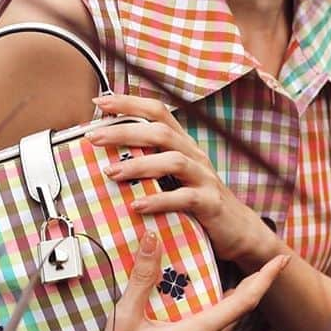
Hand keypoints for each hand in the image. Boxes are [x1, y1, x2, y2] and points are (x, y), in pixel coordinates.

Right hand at [75, 229, 288, 330]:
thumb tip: (151, 240)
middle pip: (234, 314)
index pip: (243, 302)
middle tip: (250, 267)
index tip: (281, 261)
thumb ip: (141, 276)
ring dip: (222, 309)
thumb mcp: (125, 318)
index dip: (265, 279)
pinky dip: (205, 328)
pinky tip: (187, 321)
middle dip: (244, 290)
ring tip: (214, 289)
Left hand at [86, 93, 270, 262]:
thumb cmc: (197, 199)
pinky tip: (137, 205)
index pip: (157, 112)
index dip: (130, 103)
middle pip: (160, 132)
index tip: (100, 103)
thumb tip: (105, 156)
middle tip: (94, 137)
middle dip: (124, 131)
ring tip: (111, 173)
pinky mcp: (210, 202)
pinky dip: (159, 200)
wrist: (236, 228)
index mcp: (182, 144)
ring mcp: (204, 177)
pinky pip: (184, 198)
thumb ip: (148, 162)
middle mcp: (194, 154)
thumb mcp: (173, 176)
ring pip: (173, 161)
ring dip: (139, 165)